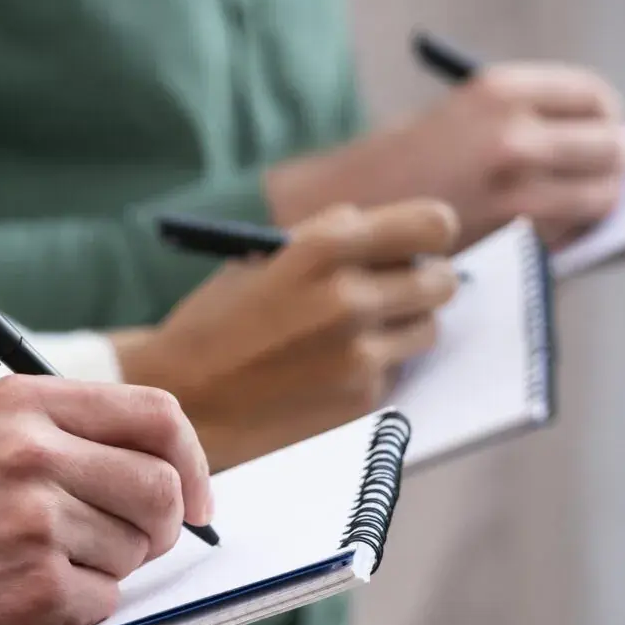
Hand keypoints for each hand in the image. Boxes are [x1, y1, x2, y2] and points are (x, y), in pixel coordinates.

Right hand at [0, 376, 211, 624]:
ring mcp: (36, 523)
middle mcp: (31, 454)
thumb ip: (60, 436)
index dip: (192, 461)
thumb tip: (163, 467)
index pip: (154, 415)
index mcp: (19, 405)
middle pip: (160, 488)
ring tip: (31, 571)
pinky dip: (71, 614)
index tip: (198, 499)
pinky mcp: (38, 589)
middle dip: (160, 528)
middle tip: (129, 547)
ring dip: (100, 573)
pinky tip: (14, 603)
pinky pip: (102, 602)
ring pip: (132, 551)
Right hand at [117, 201, 459, 471]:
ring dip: (403, 328)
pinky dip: (373, 368)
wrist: (182, 397)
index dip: (431, 235)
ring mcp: (360, 353)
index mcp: (325, 246)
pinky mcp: (360, 398)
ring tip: (355, 333)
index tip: (421, 245)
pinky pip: (395, 371)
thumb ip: (336, 239)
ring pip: (427, 330)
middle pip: (442, 280)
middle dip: (424, 283)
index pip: (433, 225)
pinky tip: (327, 370)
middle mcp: (351, 297)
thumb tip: (405, 238)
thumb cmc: (220, 321)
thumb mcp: (268, 256)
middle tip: (401, 290)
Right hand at [267, 64, 624, 247]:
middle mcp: (514, 138)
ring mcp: (515, 195)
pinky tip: (534, 236)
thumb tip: (597, 141)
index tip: (605, 131)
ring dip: (594, 206)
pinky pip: (566, 241)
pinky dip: (563, 239)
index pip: (595, 97)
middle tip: (606, 174)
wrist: (337, 215)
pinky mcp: (509, 244)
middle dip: (614, 163)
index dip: (607, 117)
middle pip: (611, 149)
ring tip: (571, 208)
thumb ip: (521, 120)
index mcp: (499, 91)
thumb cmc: (394, 167)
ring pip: (597, 202)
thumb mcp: (456, 115)